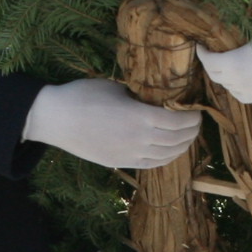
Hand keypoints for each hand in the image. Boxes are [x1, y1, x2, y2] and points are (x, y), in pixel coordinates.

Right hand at [23, 78, 199, 168]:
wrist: (55, 119)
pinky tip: (170, 150)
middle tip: (196, 122)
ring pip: (167, 156)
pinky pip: (152, 164)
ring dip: (182, 146)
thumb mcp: (116, 87)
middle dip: (191, 132)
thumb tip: (156, 98)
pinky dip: (166, 158)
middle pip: (177, 141)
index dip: (192, 118)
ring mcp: (129, 154)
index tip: (197, 110)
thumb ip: (139, 96)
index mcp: (140, 117)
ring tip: (187, 136)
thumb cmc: (82, 96)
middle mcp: (139, 140)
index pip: (178, 122)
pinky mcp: (120, 162)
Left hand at [194, 26, 251, 105]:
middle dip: (209, 64)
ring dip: (222, 76)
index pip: (208, 61)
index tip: (200, 44)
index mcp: (233, 64)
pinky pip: (239, 94)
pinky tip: (238, 81)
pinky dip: (234, 87)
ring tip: (224, 65)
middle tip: (210, 54)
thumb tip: (239, 13)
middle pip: (214, 75)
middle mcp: (236, 81)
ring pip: (226, 86)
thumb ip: (248, 24)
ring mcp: (247, 92)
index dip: (201, 52)